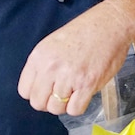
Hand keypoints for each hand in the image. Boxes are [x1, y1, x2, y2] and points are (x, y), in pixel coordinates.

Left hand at [17, 0, 131, 116]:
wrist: (110, 24)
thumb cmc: (85, 31)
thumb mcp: (53, 43)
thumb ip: (43, 65)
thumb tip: (41, 88)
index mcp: (39, 56)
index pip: (24, 91)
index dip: (36, 93)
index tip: (46, 90)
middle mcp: (51, 68)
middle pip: (38, 103)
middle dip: (49, 102)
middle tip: (61, 93)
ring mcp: (69, 77)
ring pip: (56, 108)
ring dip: (65, 104)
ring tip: (74, 91)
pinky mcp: (87, 84)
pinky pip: (75, 110)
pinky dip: (79, 106)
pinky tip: (84, 93)